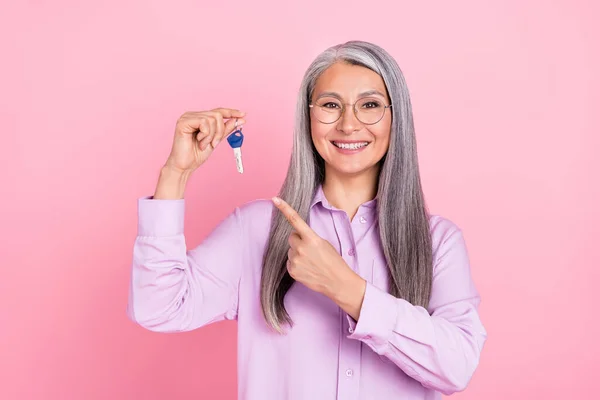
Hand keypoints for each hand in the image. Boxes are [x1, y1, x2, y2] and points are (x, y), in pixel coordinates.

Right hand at [164, 108, 245, 173]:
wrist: (185, 166)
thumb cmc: (197, 154)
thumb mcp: (216, 140)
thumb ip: (226, 129)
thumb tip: (240, 119)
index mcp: (200, 118)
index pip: (218, 111)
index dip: (231, 112)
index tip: (243, 115)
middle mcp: (193, 115)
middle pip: (217, 115)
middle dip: (220, 131)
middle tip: (215, 144)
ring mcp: (187, 117)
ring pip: (212, 119)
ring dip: (212, 135)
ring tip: (204, 145)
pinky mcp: (183, 122)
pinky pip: (203, 123)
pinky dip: (206, 135)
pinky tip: (199, 142)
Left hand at [272, 196, 366, 318]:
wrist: (336, 281)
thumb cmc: (333, 260)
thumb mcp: (324, 243)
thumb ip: (309, 237)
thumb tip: (296, 238)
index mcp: (311, 238)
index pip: (295, 220)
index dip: (284, 208)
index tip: (275, 199)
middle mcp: (301, 248)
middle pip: (292, 237)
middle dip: (298, 240)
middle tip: (310, 249)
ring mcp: (295, 260)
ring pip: (290, 250)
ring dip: (297, 252)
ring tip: (311, 261)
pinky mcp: (292, 270)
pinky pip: (289, 261)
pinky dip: (296, 263)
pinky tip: (307, 268)